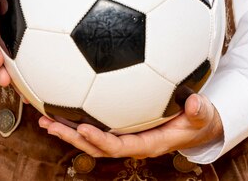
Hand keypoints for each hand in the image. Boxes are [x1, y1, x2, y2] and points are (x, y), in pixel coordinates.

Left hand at [38, 93, 223, 158]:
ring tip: (45, 118)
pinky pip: (97, 123)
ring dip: (68, 129)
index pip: (118, 146)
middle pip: (96, 145)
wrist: (196, 126)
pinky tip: (62, 103)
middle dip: (72, 137)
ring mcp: (125, 134)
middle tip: (50, 123)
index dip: (100, 139)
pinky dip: (77, 117)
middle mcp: (131, 142)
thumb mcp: (202, 116)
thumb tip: (194, 103)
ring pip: (91, 137)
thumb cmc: (198, 121)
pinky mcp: (121, 124)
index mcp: (147, 143)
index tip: (83, 128)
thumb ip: (199, 111)